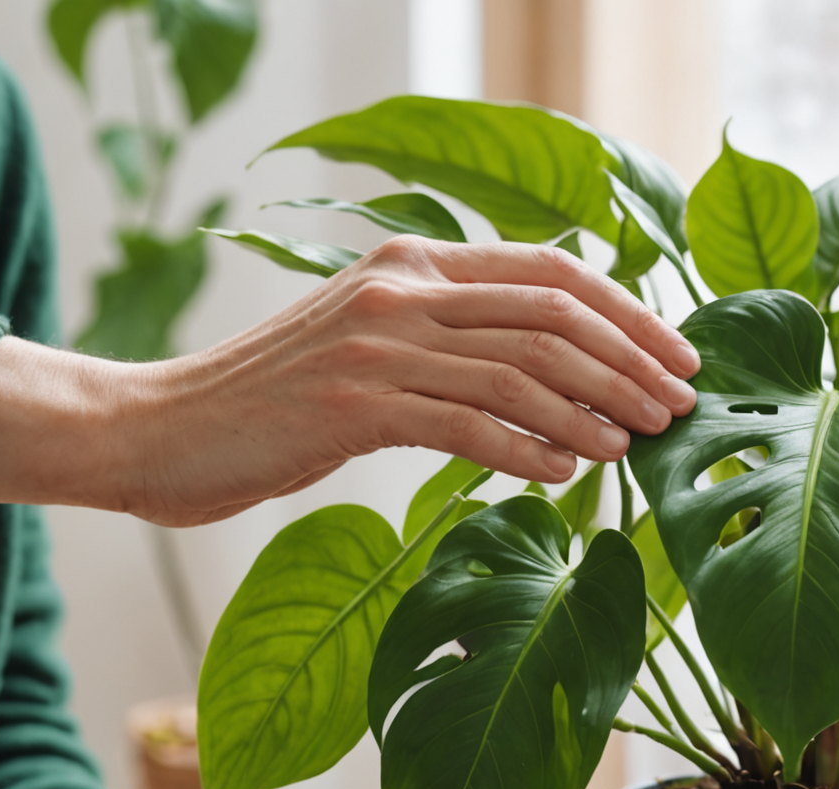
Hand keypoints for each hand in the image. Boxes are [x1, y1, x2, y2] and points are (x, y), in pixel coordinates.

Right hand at [0, 237, 699, 524]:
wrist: (158, 431)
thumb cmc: (270, 408)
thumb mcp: (366, 352)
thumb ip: (448, 347)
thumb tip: (554, 389)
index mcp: (411, 262)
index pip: (549, 272)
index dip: (626, 314)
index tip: (679, 357)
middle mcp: (401, 288)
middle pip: (550, 315)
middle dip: (630, 362)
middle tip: (680, 407)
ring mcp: (375, 342)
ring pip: (519, 370)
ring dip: (594, 410)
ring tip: (640, 445)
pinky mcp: (351, 403)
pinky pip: (467, 424)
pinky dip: (530, 450)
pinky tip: (566, 475)